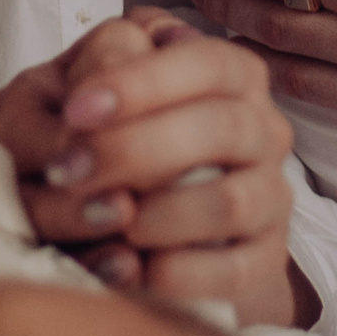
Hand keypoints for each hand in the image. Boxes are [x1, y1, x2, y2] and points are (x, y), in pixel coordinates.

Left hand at [0, 8, 300, 325]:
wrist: (131, 232)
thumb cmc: (99, 147)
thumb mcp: (81, 99)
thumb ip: (88, 75)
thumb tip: (92, 99)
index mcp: (229, 75)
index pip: (208, 62)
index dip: (144, 82)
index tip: (76, 109)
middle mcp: (261, 129)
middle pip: (223, 126)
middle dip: (138, 150)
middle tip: (67, 172)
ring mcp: (269, 196)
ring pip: (233, 201)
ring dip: (159, 215)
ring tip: (105, 222)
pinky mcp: (264, 260)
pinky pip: (238, 270)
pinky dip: (181, 273)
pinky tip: (133, 269)